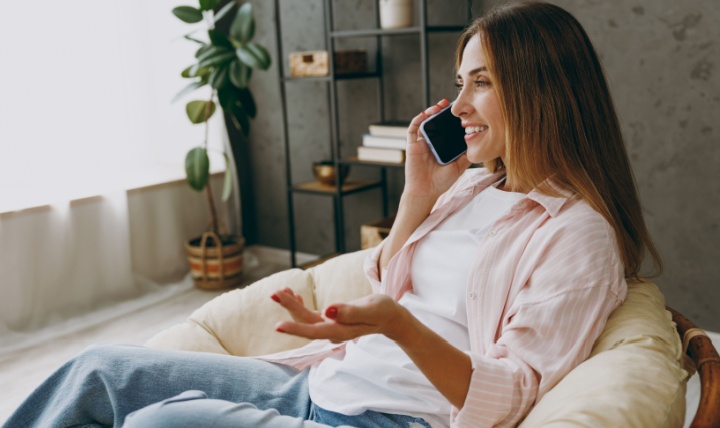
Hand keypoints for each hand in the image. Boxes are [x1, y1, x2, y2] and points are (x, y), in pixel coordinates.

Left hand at [272, 293, 409, 343]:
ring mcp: (330, 327)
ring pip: (306, 319)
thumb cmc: (383, 311)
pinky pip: (310, 316)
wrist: (390, 318)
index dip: (295, 329)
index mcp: (341, 331)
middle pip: (306, 322)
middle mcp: (332, 332)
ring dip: (292, 305)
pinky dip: (300, 305)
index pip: (314, 331)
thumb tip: (328, 311)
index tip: (277, 326)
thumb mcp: (370, 308)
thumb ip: (349, 311)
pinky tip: (294, 295)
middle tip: (274, 293)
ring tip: (280, 291)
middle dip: (289, 308)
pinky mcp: (331, 321)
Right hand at [404, 98, 471, 200]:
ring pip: (425, 122)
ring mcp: (421, 143)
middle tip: (450, 103)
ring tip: (439, 106)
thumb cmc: (441, 182)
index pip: (446, 128)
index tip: (461, 111)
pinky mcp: (412, 145)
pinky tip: (426, 113)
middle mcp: (431, 142)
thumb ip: (466, 155)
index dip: (452, 119)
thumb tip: (478, 142)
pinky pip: (413, 129)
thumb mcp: (459, 166)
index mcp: (442, 146)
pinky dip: (418, 119)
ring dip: (431, 112)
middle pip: (436, 122)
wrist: (426, 192)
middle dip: (442, 111)